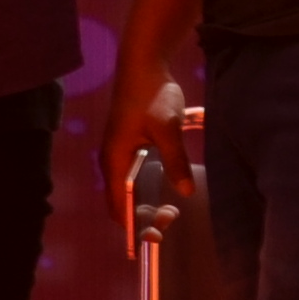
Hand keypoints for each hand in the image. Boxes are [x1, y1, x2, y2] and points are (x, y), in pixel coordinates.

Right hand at [104, 57, 191, 239]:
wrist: (143, 62)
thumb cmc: (152, 93)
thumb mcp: (169, 128)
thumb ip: (177, 161)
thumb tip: (186, 193)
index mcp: (115, 160)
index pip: (118, 206)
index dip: (134, 226)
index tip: (155, 237)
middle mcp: (112, 160)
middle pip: (122, 201)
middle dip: (143, 215)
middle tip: (171, 218)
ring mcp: (120, 151)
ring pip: (130, 188)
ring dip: (148, 201)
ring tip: (172, 209)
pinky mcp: (130, 143)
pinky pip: (137, 173)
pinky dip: (151, 184)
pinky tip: (172, 184)